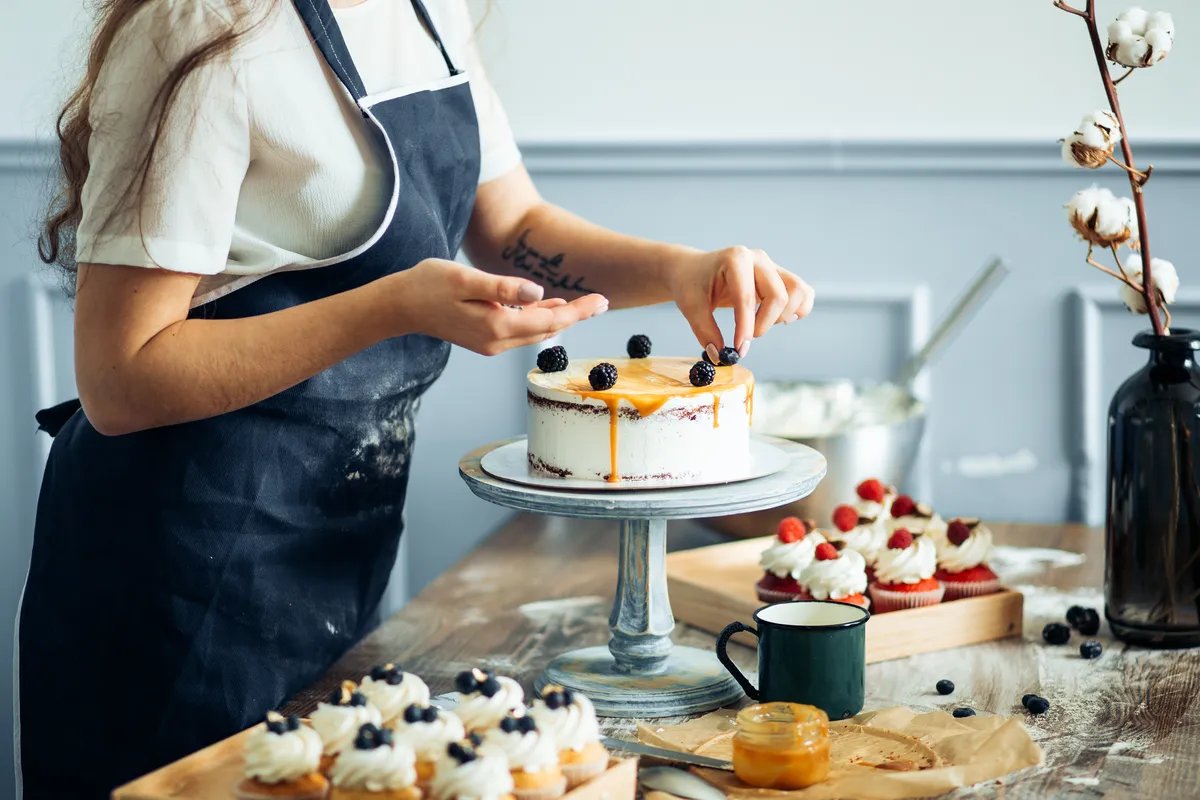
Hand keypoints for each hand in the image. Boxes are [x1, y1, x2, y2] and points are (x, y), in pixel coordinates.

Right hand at [391, 259, 607, 355]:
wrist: (399, 305)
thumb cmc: (429, 285)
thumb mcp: (467, 279)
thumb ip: (503, 287)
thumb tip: (539, 292)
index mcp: (496, 327)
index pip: (549, 321)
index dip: (578, 311)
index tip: (602, 301)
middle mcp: (497, 342)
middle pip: (547, 329)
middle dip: (575, 315)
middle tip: (601, 301)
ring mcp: (490, 343)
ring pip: (535, 331)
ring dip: (558, 317)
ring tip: (583, 305)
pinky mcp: (484, 338)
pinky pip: (520, 330)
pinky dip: (537, 318)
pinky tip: (547, 305)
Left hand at [666, 246, 813, 359]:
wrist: (693, 269)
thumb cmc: (691, 284)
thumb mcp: (690, 307)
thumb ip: (705, 332)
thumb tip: (720, 356)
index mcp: (735, 259)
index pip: (746, 297)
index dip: (745, 326)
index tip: (740, 348)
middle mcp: (758, 258)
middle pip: (778, 296)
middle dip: (764, 324)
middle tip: (746, 338)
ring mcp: (772, 266)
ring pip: (797, 291)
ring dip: (783, 316)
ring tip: (762, 324)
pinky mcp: (780, 276)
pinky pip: (803, 292)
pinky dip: (797, 309)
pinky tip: (777, 318)